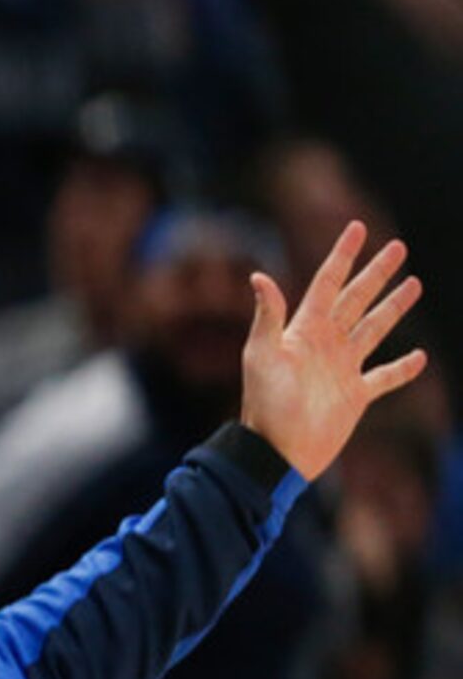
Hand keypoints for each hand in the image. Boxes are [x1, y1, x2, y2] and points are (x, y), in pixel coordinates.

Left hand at [240, 220, 427, 481]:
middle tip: (398, 247)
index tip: (358, 228)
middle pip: (356, 299)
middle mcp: (325, 344)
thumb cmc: (266, 403)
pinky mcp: (356, 396)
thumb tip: (259, 275)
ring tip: (414, 284)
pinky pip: (385, 377)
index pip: (328, 283)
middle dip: (376, 273)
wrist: (277, 450)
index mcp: (303, 329)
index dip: (343, 255)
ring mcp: (342, 368)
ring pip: (374, 329)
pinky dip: (403, 368)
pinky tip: (419, 356)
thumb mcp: (261, 354)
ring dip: (393, 308)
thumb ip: (267, 314)